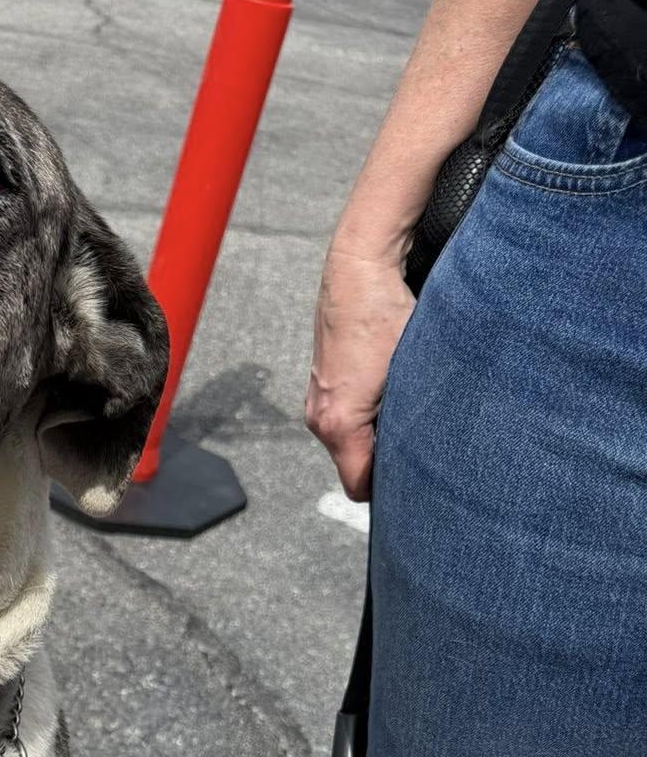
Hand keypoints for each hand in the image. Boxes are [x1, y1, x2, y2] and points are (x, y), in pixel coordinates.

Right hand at [305, 243, 415, 501]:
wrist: (358, 267)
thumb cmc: (386, 314)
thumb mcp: (415, 373)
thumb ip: (417, 423)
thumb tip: (439, 456)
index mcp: (338, 423)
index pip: (361, 487)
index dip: (393, 489)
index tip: (422, 477)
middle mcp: (319, 417)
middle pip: (356, 466)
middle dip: (389, 460)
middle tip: (429, 444)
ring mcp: (318, 400)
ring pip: (353, 441)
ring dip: (381, 433)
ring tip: (413, 407)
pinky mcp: (323, 384)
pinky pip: (348, 418)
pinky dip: (370, 414)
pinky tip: (394, 389)